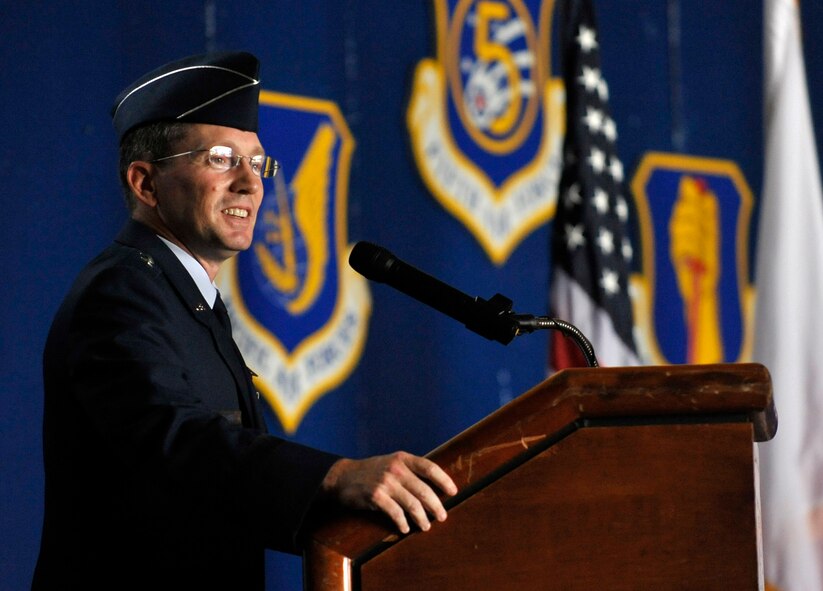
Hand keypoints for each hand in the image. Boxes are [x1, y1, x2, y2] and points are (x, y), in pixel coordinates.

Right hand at [321, 451, 457, 533]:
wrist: (342, 476)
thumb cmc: (371, 471)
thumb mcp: (391, 462)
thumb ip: (409, 470)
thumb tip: (433, 486)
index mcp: (402, 459)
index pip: (429, 467)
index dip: (444, 480)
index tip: (453, 491)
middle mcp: (396, 469)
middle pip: (424, 490)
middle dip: (436, 506)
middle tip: (442, 516)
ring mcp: (385, 483)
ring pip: (412, 504)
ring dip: (422, 518)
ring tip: (426, 526)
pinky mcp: (375, 497)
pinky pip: (395, 513)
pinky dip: (402, 523)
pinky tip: (405, 528)